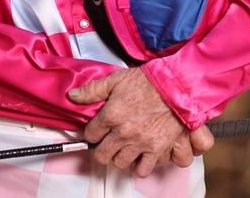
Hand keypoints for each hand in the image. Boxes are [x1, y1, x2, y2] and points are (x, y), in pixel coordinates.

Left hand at [68, 68, 214, 175]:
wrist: (177, 85)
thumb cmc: (149, 81)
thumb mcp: (117, 79)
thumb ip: (93, 90)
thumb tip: (73, 96)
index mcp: (111, 115)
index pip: (90, 134)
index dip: (93, 132)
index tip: (98, 130)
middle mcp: (123, 132)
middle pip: (102, 154)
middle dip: (102, 149)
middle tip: (108, 142)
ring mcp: (140, 142)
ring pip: (120, 163)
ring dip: (120, 157)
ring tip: (124, 149)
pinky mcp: (156, 149)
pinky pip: (142, 169)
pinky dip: (140, 166)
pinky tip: (139, 157)